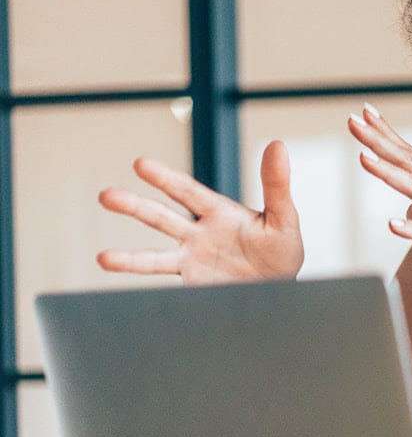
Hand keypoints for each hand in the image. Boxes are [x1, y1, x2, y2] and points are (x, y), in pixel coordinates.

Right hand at [97, 140, 304, 284]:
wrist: (282, 291)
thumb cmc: (282, 252)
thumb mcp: (284, 218)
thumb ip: (276, 185)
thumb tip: (277, 145)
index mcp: (220, 213)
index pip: (187, 192)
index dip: (165, 178)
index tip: (140, 164)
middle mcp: (199, 235)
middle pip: (162, 218)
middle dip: (134, 207)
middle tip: (107, 195)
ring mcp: (193, 260)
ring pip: (155, 256)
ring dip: (129, 258)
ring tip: (103, 258)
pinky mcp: (193, 284)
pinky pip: (165, 284)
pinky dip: (146, 283)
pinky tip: (126, 283)